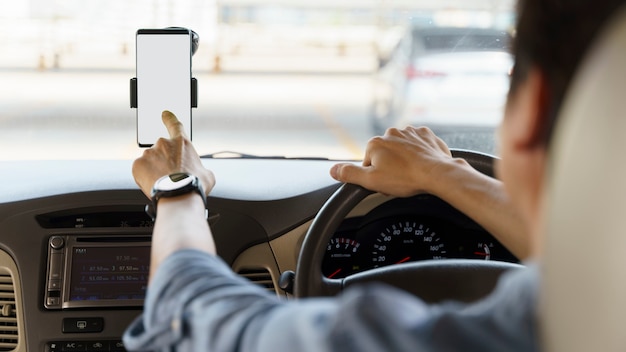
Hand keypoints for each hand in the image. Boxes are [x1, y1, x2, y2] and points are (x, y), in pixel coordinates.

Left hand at [132, 110, 215, 197]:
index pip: (174, 124)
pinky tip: (154, 184)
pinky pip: (140, 169)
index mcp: (181, 142)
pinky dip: (145, 176)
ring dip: (155, 169)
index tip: (165, 114)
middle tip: (171, 176)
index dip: (169, 118)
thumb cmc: (194, 185)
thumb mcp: (207, 174)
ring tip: (164, 183)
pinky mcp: (138, 164)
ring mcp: (149, 153)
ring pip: (150, 161)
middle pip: (161, 150)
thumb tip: (200, 172)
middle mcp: (164, 144)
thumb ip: (199, 167)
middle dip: (164, 161)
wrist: (178, 197)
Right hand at [330, 126, 452, 196]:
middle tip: (399, 180)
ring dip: (404, 160)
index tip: (386, 183)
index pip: (369, 163)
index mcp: (375, 143)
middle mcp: (391, 133)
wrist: (437, 173)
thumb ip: (349, 174)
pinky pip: (418, 145)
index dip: (376, 176)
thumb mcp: (371, 181)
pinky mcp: (426, 135)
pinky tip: (422, 165)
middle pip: (385, 155)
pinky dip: (419, 154)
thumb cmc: (406, 178)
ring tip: (412, 174)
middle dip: (390, 167)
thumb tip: (333, 170)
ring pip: (402, 149)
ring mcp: (410, 132)